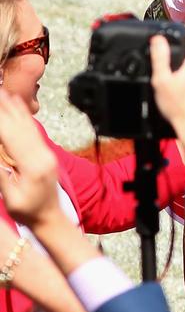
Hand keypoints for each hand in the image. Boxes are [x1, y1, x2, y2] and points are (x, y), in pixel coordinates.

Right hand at [0, 89, 59, 226]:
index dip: (0, 121)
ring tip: (4, 92)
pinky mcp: (46, 154)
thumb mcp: (10, 198)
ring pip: (29, 126)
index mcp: (32, 166)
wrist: (52, 219)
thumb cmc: (29, 213)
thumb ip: (0, 176)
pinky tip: (19, 106)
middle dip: (5, 108)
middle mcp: (41, 155)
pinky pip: (35, 131)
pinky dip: (25, 116)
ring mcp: (46, 153)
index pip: (11, 137)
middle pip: (20, 127)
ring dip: (14, 108)